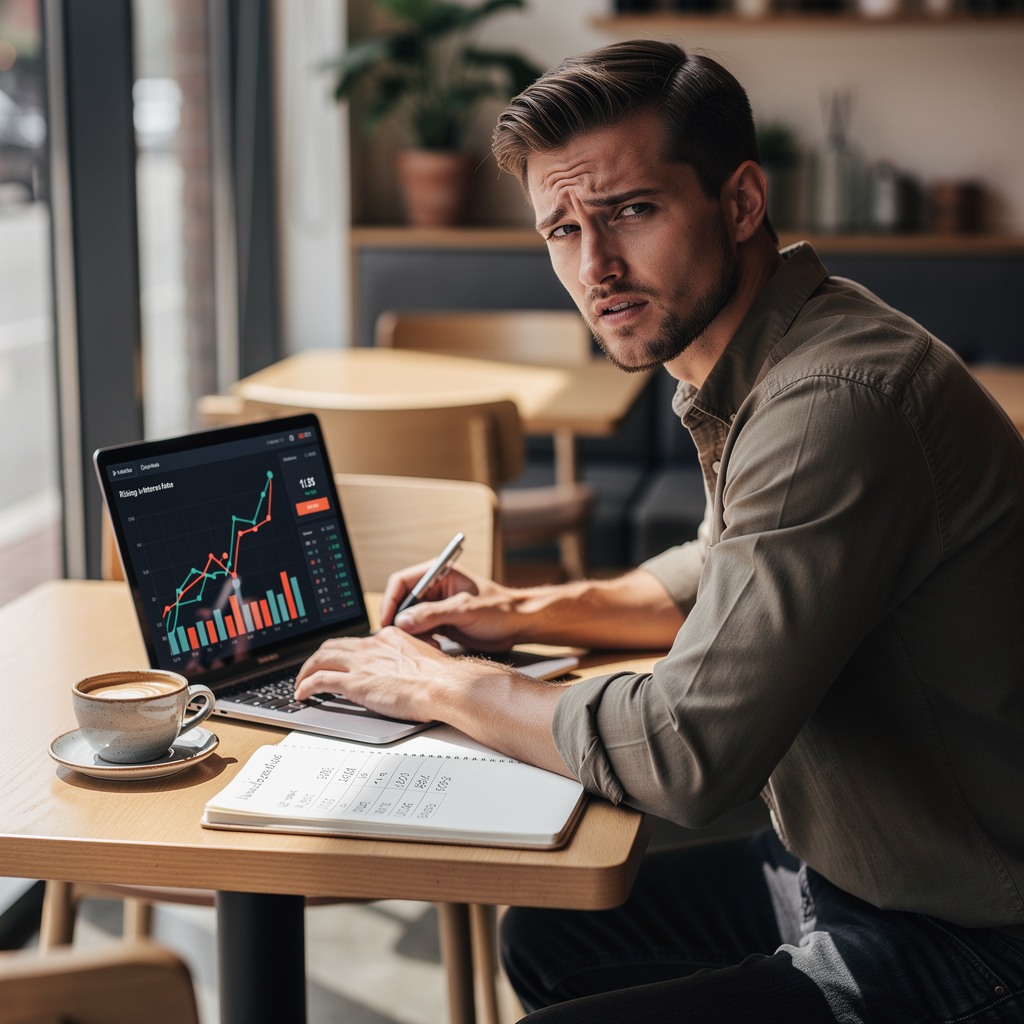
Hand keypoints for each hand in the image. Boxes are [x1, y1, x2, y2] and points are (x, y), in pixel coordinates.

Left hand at [293, 626, 487, 720]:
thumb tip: (407, 670)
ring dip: (306, 671)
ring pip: (320, 659)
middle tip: (311, 670)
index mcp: (388, 637)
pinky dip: (305, 686)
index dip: (343, 652)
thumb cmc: (441, 679)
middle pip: (333, 646)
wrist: (444, 686)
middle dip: (318, 658)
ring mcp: (361, 663)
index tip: (338, 661)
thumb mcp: (423, 659)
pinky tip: (301, 694)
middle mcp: (371, 646)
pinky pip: (319, 680)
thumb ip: (408, 660)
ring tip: (301, 683)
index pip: (356, 642)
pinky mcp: (355, 682)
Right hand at [380, 564, 525, 650]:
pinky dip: (421, 641)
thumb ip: (432, 614)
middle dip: (401, 622)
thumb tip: (402, 620)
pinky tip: (434, 647)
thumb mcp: (465, 609)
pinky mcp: (441, 624)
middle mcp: (434, 589)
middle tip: (403, 639)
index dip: (390, 601)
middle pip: (402, 603)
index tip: (387, 621)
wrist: (519, 625)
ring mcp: (437, 608)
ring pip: (409, 621)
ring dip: (412, 635)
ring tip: (427, 644)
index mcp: (438, 574)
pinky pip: (420, 632)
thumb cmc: (499, 609)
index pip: (402, 582)